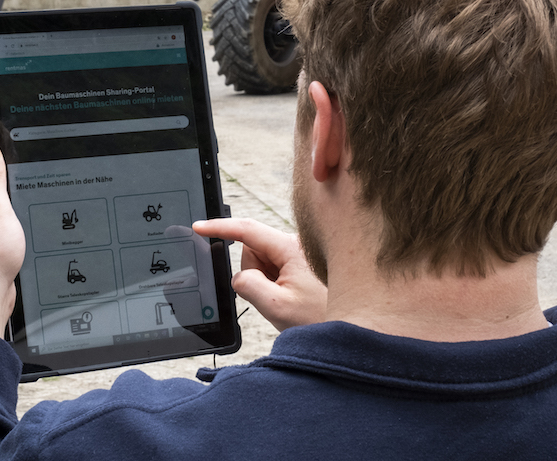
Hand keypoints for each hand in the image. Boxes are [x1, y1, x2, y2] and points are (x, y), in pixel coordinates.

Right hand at [193, 218, 326, 330]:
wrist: (357, 329)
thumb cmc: (323, 318)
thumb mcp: (277, 307)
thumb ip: (248, 286)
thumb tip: (239, 277)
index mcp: (291, 248)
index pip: (247, 230)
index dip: (219, 228)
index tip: (199, 227)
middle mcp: (299, 244)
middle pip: (255, 250)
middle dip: (256, 274)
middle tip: (275, 297)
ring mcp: (303, 253)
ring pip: (265, 261)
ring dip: (268, 281)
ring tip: (291, 299)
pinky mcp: (307, 262)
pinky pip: (278, 268)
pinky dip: (278, 283)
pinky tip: (296, 297)